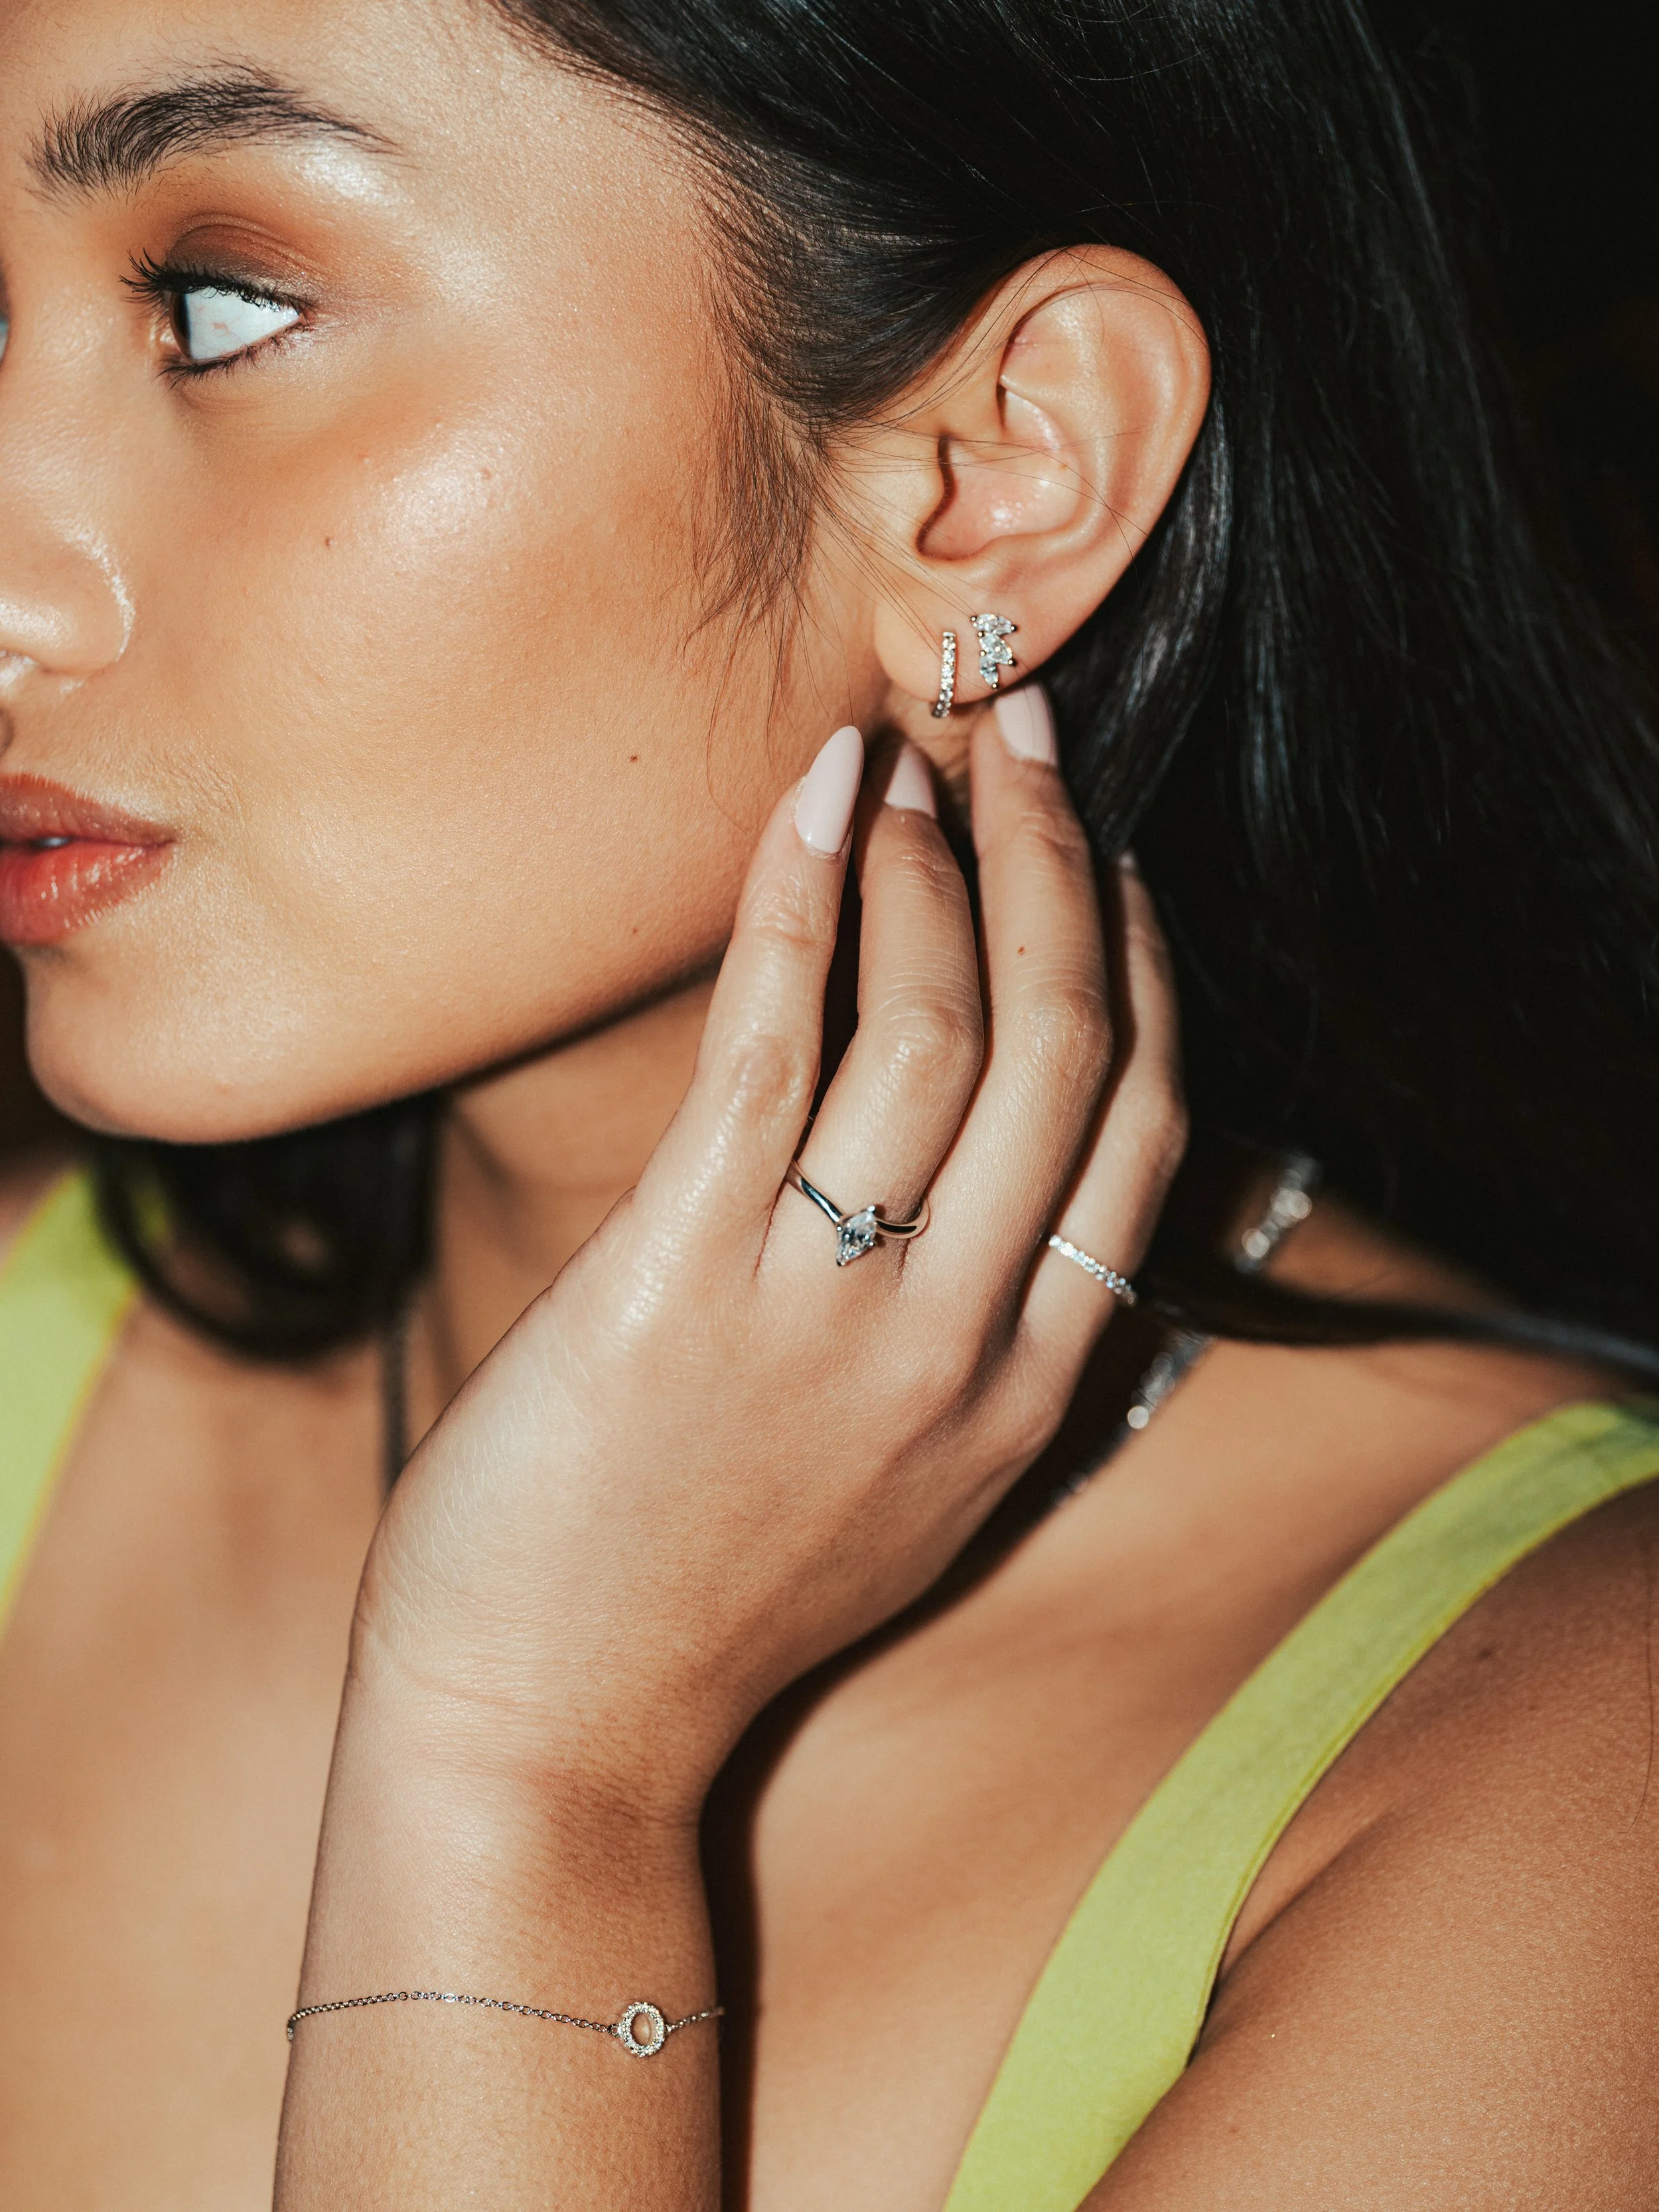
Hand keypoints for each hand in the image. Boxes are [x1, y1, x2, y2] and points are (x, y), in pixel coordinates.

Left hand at [353, 700, 1184, 1817]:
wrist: (548, 1727)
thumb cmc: (709, 1588)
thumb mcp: (910, 1484)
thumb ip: (982, 1343)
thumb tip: (1010, 1187)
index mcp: (1034, 1388)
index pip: (1144, 1125)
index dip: (1141, 960)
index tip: (1109, 853)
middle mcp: (963, 1344)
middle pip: (1069, 1047)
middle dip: (1065, 862)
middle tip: (1032, 731)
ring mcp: (828, 1316)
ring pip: (939, 1032)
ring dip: (938, 863)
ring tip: (915, 755)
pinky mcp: (681, 1285)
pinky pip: (772, 1053)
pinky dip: (804, 903)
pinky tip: (819, 801)